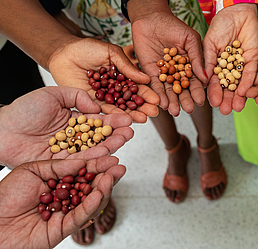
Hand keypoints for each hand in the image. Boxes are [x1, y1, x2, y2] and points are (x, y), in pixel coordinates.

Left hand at [0, 86, 133, 168]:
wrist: (2, 130)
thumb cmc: (24, 109)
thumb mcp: (53, 93)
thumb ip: (77, 96)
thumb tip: (97, 107)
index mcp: (74, 120)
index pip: (98, 121)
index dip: (113, 120)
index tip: (128, 118)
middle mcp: (75, 137)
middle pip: (100, 137)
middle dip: (117, 134)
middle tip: (131, 131)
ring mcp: (69, 151)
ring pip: (94, 149)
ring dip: (111, 145)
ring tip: (125, 139)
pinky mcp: (62, 164)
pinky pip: (81, 161)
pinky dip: (96, 158)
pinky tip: (108, 153)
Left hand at [0, 156, 124, 248]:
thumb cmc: (5, 195)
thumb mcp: (32, 170)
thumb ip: (58, 166)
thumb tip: (82, 162)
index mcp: (58, 182)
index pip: (82, 172)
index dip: (97, 164)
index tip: (111, 156)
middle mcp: (64, 197)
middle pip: (91, 186)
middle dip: (106, 176)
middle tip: (119, 167)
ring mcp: (65, 213)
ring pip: (90, 201)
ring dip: (103, 189)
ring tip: (112, 177)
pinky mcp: (63, 228)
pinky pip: (80, 216)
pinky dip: (91, 205)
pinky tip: (100, 193)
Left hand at [48, 37, 159, 122]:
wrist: (64, 53)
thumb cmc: (87, 48)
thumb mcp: (111, 53)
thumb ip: (127, 66)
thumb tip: (146, 78)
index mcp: (122, 76)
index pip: (137, 87)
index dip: (147, 93)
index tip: (157, 100)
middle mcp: (115, 89)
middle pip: (131, 100)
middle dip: (143, 107)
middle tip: (154, 112)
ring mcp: (104, 97)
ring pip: (120, 107)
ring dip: (132, 114)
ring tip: (143, 119)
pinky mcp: (91, 103)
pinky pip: (104, 110)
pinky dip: (114, 114)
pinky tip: (124, 119)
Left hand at [127, 0, 206, 115]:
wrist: (151, 18)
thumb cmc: (174, 25)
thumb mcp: (190, 39)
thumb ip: (197, 57)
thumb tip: (205, 78)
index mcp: (189, 65)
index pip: (194, 80)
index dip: (197, 91)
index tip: (200, 101)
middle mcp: (177, 72)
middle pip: (182, 89)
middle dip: (185, 100)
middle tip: (188, 110)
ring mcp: (164, 73)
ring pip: (168, 90)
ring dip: (172, 101)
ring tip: (174, 112)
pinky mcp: (150, 72)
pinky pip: (155, 85)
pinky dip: (158, 94)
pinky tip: (162, 103)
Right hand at [203, 4, 257, 114]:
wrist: (235, 11)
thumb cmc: (220, 26)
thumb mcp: (209, 44)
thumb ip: (207, 61)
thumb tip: (204, 79)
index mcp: (218, 66)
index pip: (216, 83)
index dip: (214, 93)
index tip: (212, 103)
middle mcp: (230, 69)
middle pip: (229, 87)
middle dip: (227, 100)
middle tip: (225, 111)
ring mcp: (242, 65)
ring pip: (241, 84)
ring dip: (238, 97)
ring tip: (236, 108)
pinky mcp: (255, 59)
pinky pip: (252, 73)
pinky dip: (248, 82)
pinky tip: (245, 92)